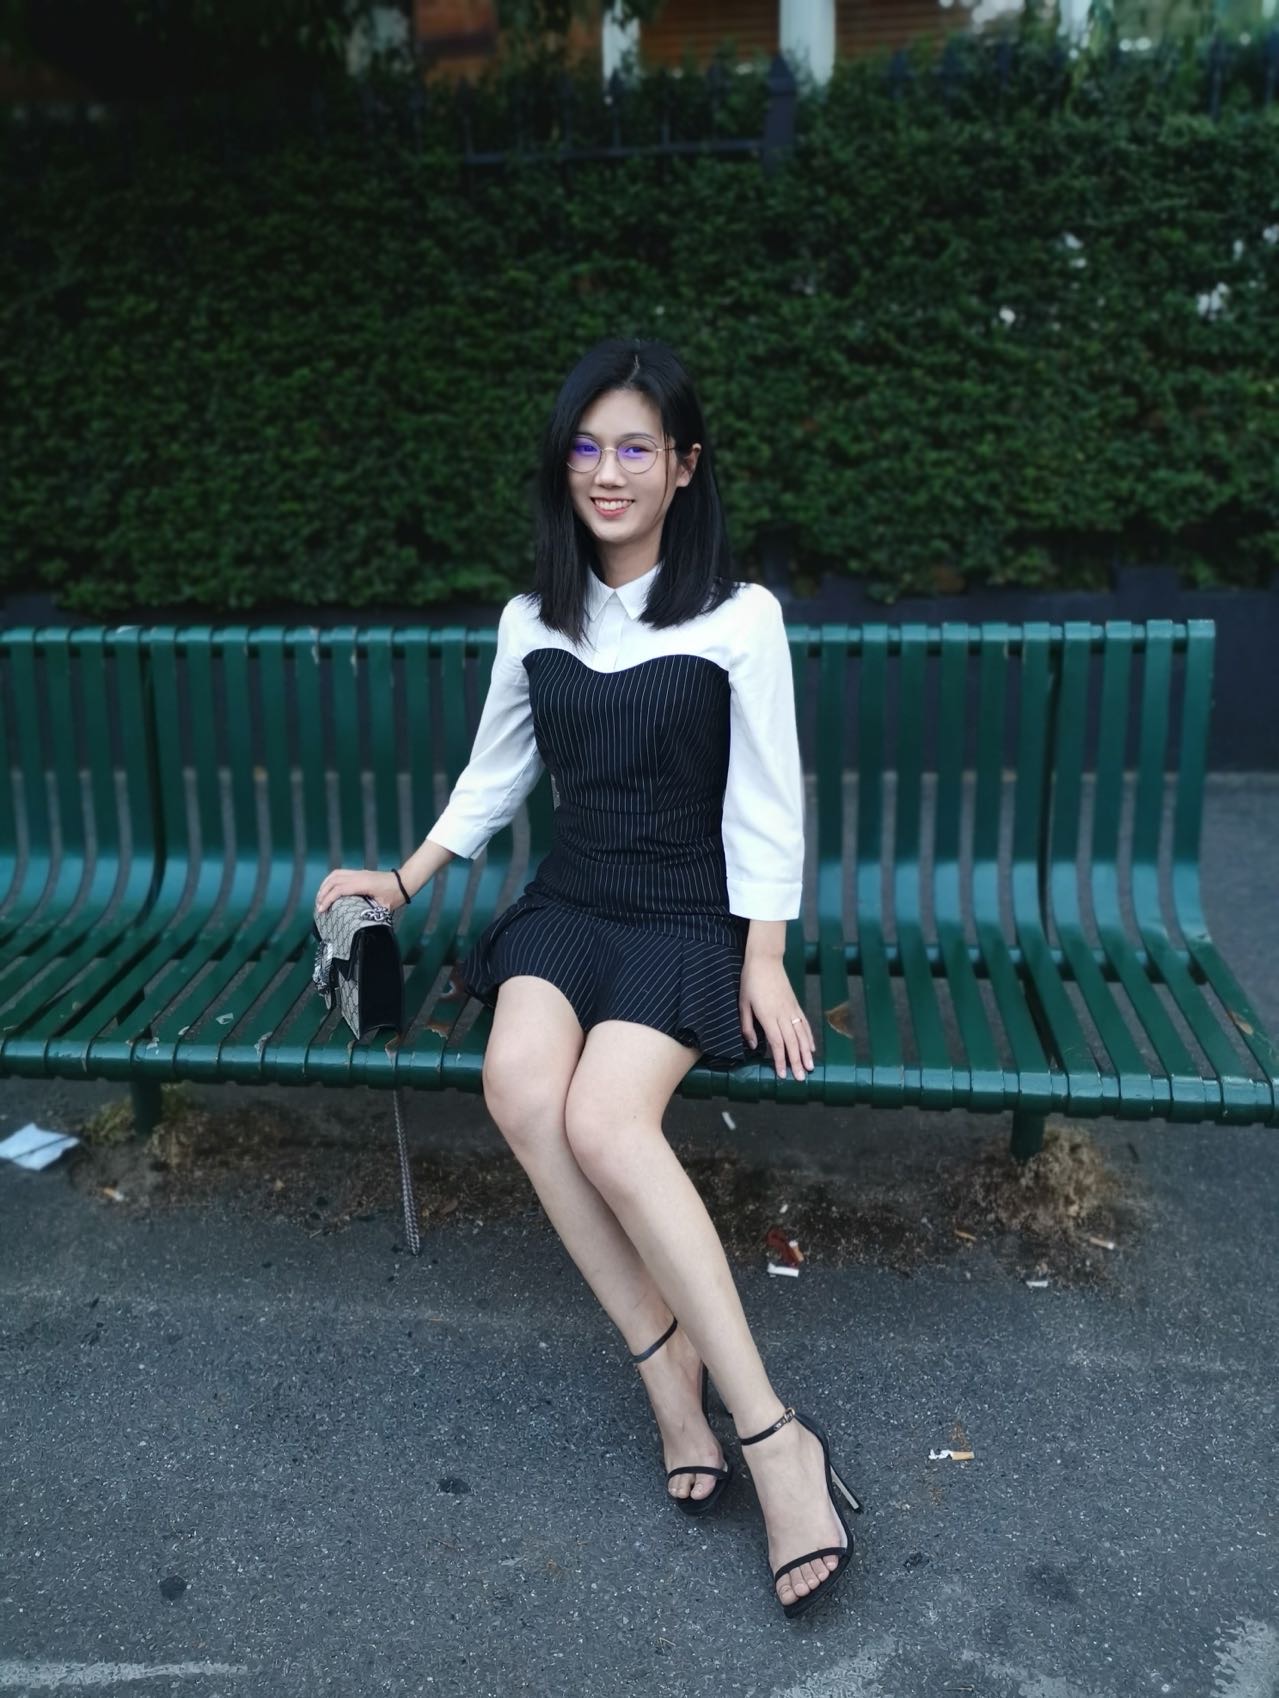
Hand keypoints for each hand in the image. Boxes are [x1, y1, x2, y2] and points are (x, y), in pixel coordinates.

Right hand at [314, 867, 407, 914]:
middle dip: (323, 893)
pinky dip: (330, 881)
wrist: (404, 881)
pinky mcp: (359, 873)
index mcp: (363, 884)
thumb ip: (371, 913)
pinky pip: (340, 873)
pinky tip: (328, 890)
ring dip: (324, 886)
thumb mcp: (384, 908)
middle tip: (319, 907)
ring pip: (335, 874)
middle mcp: (358, 876)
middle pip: (333, 881)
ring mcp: (358, 872)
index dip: (328, 900)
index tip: (322, 910)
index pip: (339, 890)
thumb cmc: (396, 895)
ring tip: (320, 898)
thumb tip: (358, 923)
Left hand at [739, 955, 814, 1079]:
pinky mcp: (795, 1004)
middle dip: (796, 1062)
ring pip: (802, 1035)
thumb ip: (747, 1026)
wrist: (766, 960)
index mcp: (768, 1016)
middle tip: (800, 1078)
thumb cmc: (750, 981)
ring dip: (806, 1053)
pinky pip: (804, 1024)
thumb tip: (752, 1045)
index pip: (777, 1043)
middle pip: (792, 1042)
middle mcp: (782, 1014)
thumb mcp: (743, 1003)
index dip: (780, 1060)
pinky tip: (812, 1047)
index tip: (783, 1074)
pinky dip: (809, 1037)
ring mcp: (791, 1009)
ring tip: (810, 1068)